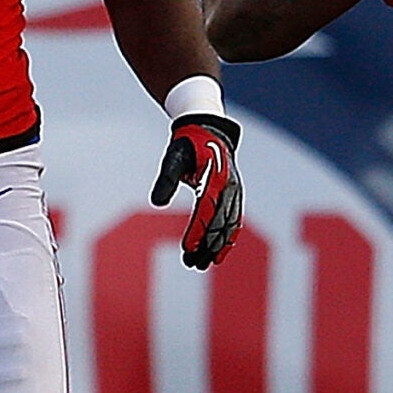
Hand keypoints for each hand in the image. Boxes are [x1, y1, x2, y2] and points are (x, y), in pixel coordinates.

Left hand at [150, 114, 241, 269]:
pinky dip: (228, 238)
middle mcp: (229, 187)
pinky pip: (234, 220)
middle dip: (207, 246)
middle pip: (219, 223)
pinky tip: (218, 252)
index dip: (197, 233)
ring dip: (218, 246)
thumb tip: (157, 202)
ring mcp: (235, 191)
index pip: (205, 212)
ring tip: (204, 263)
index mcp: (214, 177)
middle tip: (192, 264)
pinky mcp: (235, 195)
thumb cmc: (187, 144)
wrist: (208, 128)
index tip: (186, 250)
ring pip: (229, 225)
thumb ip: (166, 180)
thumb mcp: (173, 157)